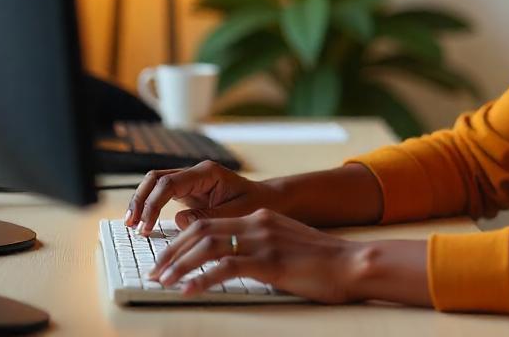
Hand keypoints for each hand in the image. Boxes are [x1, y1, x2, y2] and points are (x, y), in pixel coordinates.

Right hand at [126, 160, 280, 235]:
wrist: (268, 201)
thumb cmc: (256, 205)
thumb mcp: (236, 213)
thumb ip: (208, 217)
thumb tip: (179, 220)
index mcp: (207, 173)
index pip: (169, 183)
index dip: (153, 204)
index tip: (146, 227)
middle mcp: (195, 174)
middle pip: (156, 178)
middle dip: (141, 200)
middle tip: (132, 225)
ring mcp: (190, 182)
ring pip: (156, 184)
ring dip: (142, 202)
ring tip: (132, 225)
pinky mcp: (188, 193)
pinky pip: (162, 195)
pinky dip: (150, 207)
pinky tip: (143, 223)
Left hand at [146, 209, 364, 302]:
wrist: (352, 263)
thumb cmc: (324, 262)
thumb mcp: (287, 245)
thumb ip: (261, 245)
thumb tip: (234, 260)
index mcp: (260, 217)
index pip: (210, 223)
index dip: (182, 240)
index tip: (166, 258)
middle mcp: (258, 223)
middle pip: (201, 230)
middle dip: (173, 251)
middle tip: (156, 271)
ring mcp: (263, 241)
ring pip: (208, 247)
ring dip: (180, 265)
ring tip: (163, 281)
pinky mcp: (270, 262)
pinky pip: (226, 268)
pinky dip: (202, 279)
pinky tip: (188, 291)